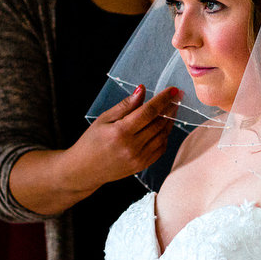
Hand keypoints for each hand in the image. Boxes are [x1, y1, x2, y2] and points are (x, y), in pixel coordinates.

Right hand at [7, 85, 181, 215]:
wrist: (84, 170)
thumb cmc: (91, 141)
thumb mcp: (104, 119)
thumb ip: (125, 105)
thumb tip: (142, 90)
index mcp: (121, 132)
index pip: (148, 111)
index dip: (163, 99)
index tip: (173, 90)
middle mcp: (132, 146)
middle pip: (159, 123)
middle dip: (170, 109)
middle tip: (175, 98)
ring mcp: (138, 158)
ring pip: (163, 136)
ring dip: (169, 122)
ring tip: (170, 111)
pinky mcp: (141, 166)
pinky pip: (160, 149)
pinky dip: (165, 137)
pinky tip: (163, 128)